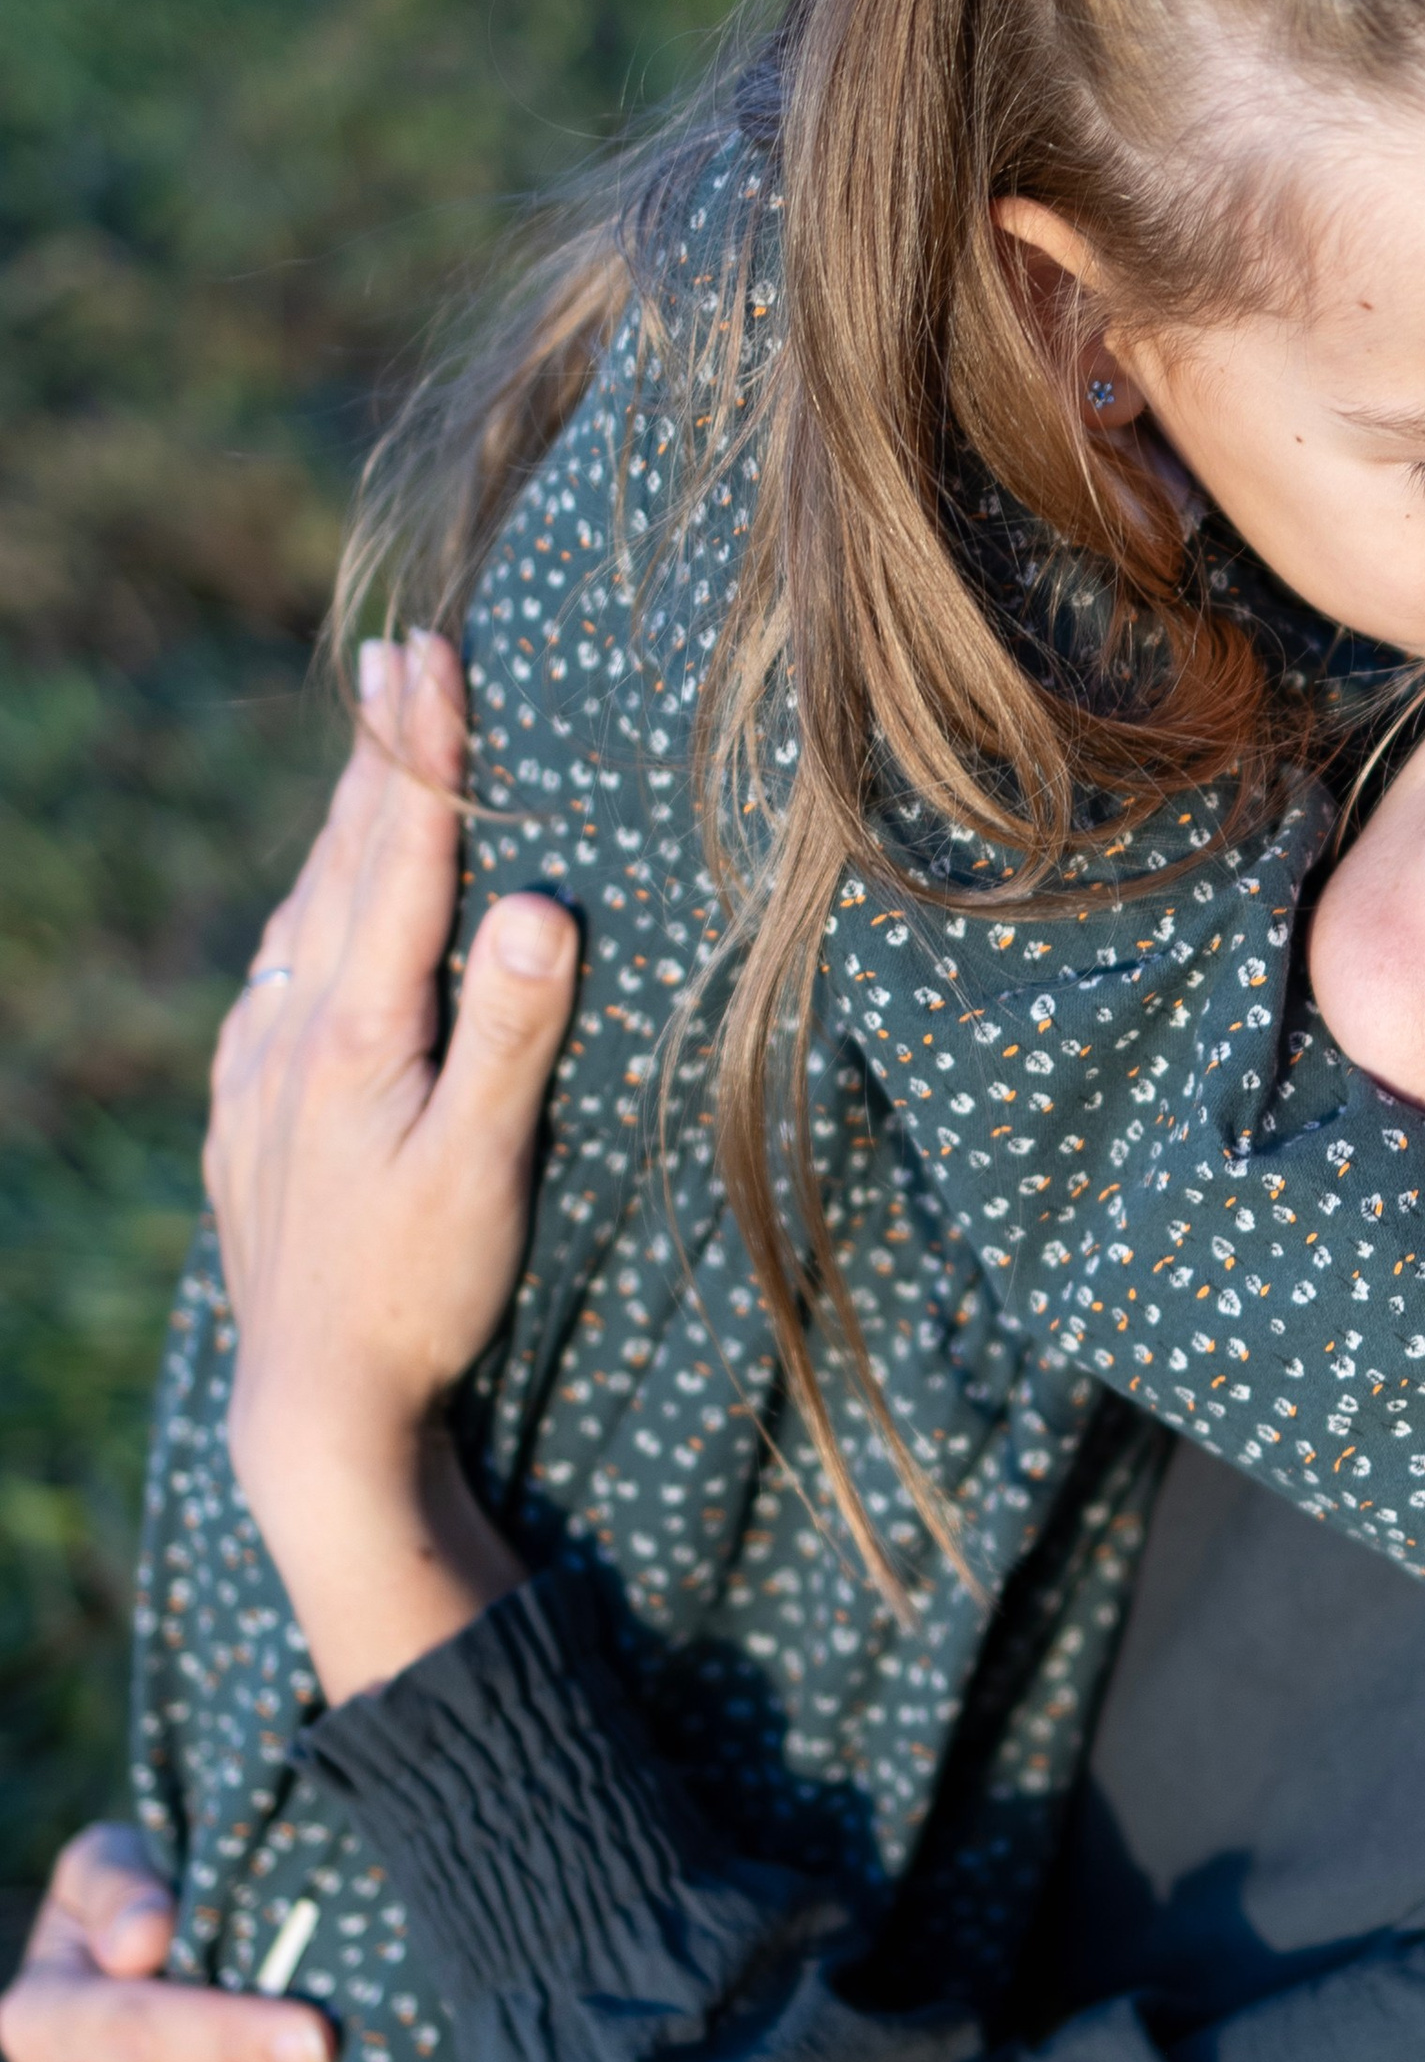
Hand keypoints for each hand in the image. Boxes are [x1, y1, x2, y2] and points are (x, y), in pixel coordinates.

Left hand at [205, 630, 575, 1700]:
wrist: (309, 1407)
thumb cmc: (416, 1293)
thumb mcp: (484, 1168)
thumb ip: (511, 1034)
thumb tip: (540, 902)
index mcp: (358, 1028)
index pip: (399, 857)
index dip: (420, 752)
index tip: (430, 654)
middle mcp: (293, 1032)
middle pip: (340, 864)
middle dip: (376, 757)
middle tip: (395, 656)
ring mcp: (259, 1074)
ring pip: (300, 918)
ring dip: (337, 830)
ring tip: (364, 763)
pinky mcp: (247, 1119)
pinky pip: (275, 985)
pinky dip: (304, 920)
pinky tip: (305, 928)